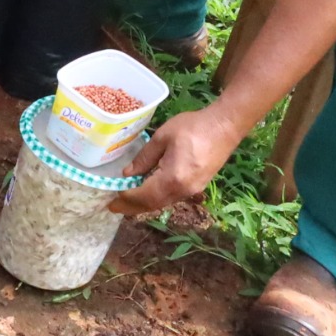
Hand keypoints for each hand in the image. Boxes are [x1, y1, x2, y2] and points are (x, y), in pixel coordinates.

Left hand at [108, 106, 244, 215]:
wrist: (225, 126)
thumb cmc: (193, 127)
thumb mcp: (163, 137)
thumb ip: (144, 157)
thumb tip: (128, 174)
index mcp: (172, 178)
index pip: (144, 195)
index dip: (126, 199)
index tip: (111, 201)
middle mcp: (182, 190)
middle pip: (153, 204)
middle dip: (132, 207)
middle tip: (115, 208)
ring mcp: (192, 190)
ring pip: (163, 203)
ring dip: (145, 204)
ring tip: (128, 202)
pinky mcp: (198, 186)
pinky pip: (172, 197)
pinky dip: (157, 198)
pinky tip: (149, 192)